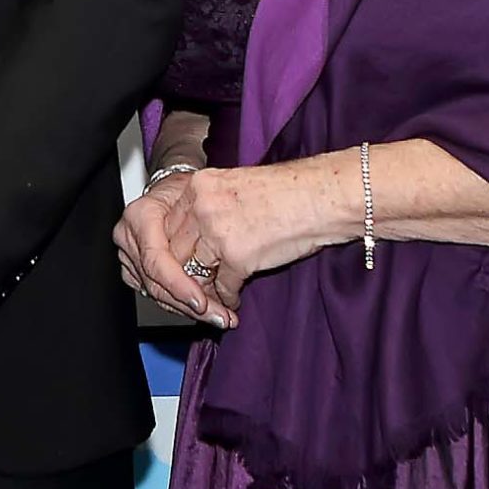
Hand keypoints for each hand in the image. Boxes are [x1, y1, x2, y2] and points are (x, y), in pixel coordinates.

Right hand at [114, 175, 229, 326]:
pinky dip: (179, 304)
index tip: (202, 302)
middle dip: (190, 306)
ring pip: (156, 293)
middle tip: (221, 317)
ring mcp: (128, 256)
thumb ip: (205, 229)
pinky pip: (155, 293)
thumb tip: (229, 264)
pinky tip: (202, 310)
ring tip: (219, 316)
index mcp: (139, 217)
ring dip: (189, 309)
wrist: (173, 189)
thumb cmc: (186, 189)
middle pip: (156, 284)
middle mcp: (128, 238)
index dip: (179, 285)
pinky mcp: (133, 269)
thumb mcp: (199, 198)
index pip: (156, 261)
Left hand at [163, 163, 338, 313]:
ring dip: (202, 292)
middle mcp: (201, 207)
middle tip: (190, 291)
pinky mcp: (237, 256)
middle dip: (182, 276)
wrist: (322, 196)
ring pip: (193, 273)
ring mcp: (216, 232)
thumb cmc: (289, 191)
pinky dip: (227, 299)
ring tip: (210, 302)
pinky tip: (233, 301)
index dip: (172, 251)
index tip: (178, 266)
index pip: (166, 226)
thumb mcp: (235, 187)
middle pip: (174, 251)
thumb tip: (196, 237)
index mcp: (198, 186)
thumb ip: (210, 206)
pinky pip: (221, 287)